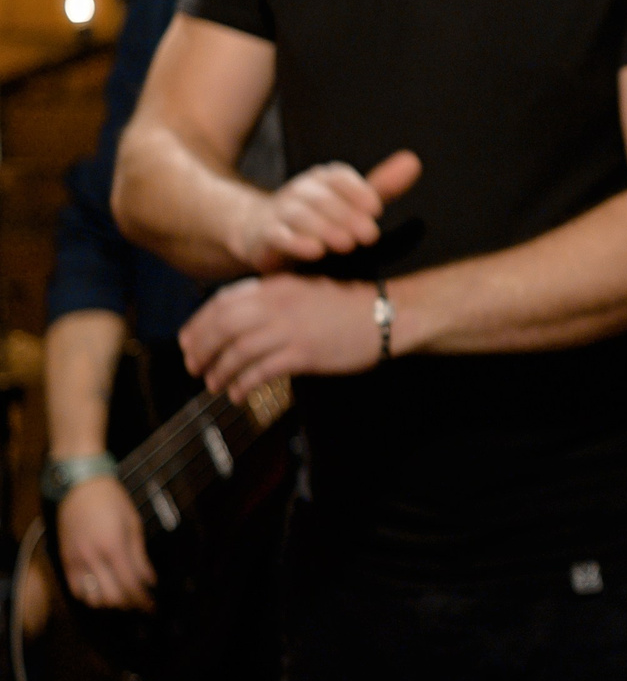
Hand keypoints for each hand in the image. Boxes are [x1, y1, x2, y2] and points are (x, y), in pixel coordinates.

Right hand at [57, 476, 153, 611]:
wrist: (80, 487)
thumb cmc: (113, 502)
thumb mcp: (134, 526)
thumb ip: (140, 557)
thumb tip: (149, 581)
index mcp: (113, 548)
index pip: (130, 585)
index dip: (143, 600)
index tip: (152, 607)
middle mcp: (93, 558)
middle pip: (111, 597)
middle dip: (129, 604)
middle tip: (140, 603)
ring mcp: (76, 561)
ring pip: (91, 598)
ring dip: (109, 603)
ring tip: (122, 597)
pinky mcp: (65, 560)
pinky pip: (76, 589)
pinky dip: (90, 596)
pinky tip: (102, 590)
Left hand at [180, 274, 381, 401]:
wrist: (385, 315)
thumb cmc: (346, 306)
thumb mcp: (303, 291)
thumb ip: (271, 300)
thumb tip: (237, 320)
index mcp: (274, 286)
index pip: (221, 303)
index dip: (198, 325)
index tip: (187, 342)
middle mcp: (277, 305)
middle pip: (222, 327)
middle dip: (201, 349)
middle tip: (192, 367)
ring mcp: (290, 329)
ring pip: (237, 352)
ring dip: (219, 371)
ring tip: (213, 385)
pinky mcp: (304, 353)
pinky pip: (261, 371)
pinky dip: (243, 384)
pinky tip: (238, 394)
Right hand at [230, 150, 421, 273]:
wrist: (263, 231)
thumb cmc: (321, 217)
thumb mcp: (352, 200)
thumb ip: (382, 185)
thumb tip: (413, 161)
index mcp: (325, 179)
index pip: (340, 178)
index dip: (357, 192)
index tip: (376, 209)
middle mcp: (302, 190)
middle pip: (323, 199)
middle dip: (346, 216)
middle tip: (369, 235)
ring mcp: (281, 211)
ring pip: (300, 215)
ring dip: (323, 228)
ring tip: (346, 243)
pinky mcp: (266, 234)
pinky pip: (277, 235)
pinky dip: (294, 242)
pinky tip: (313, 251)